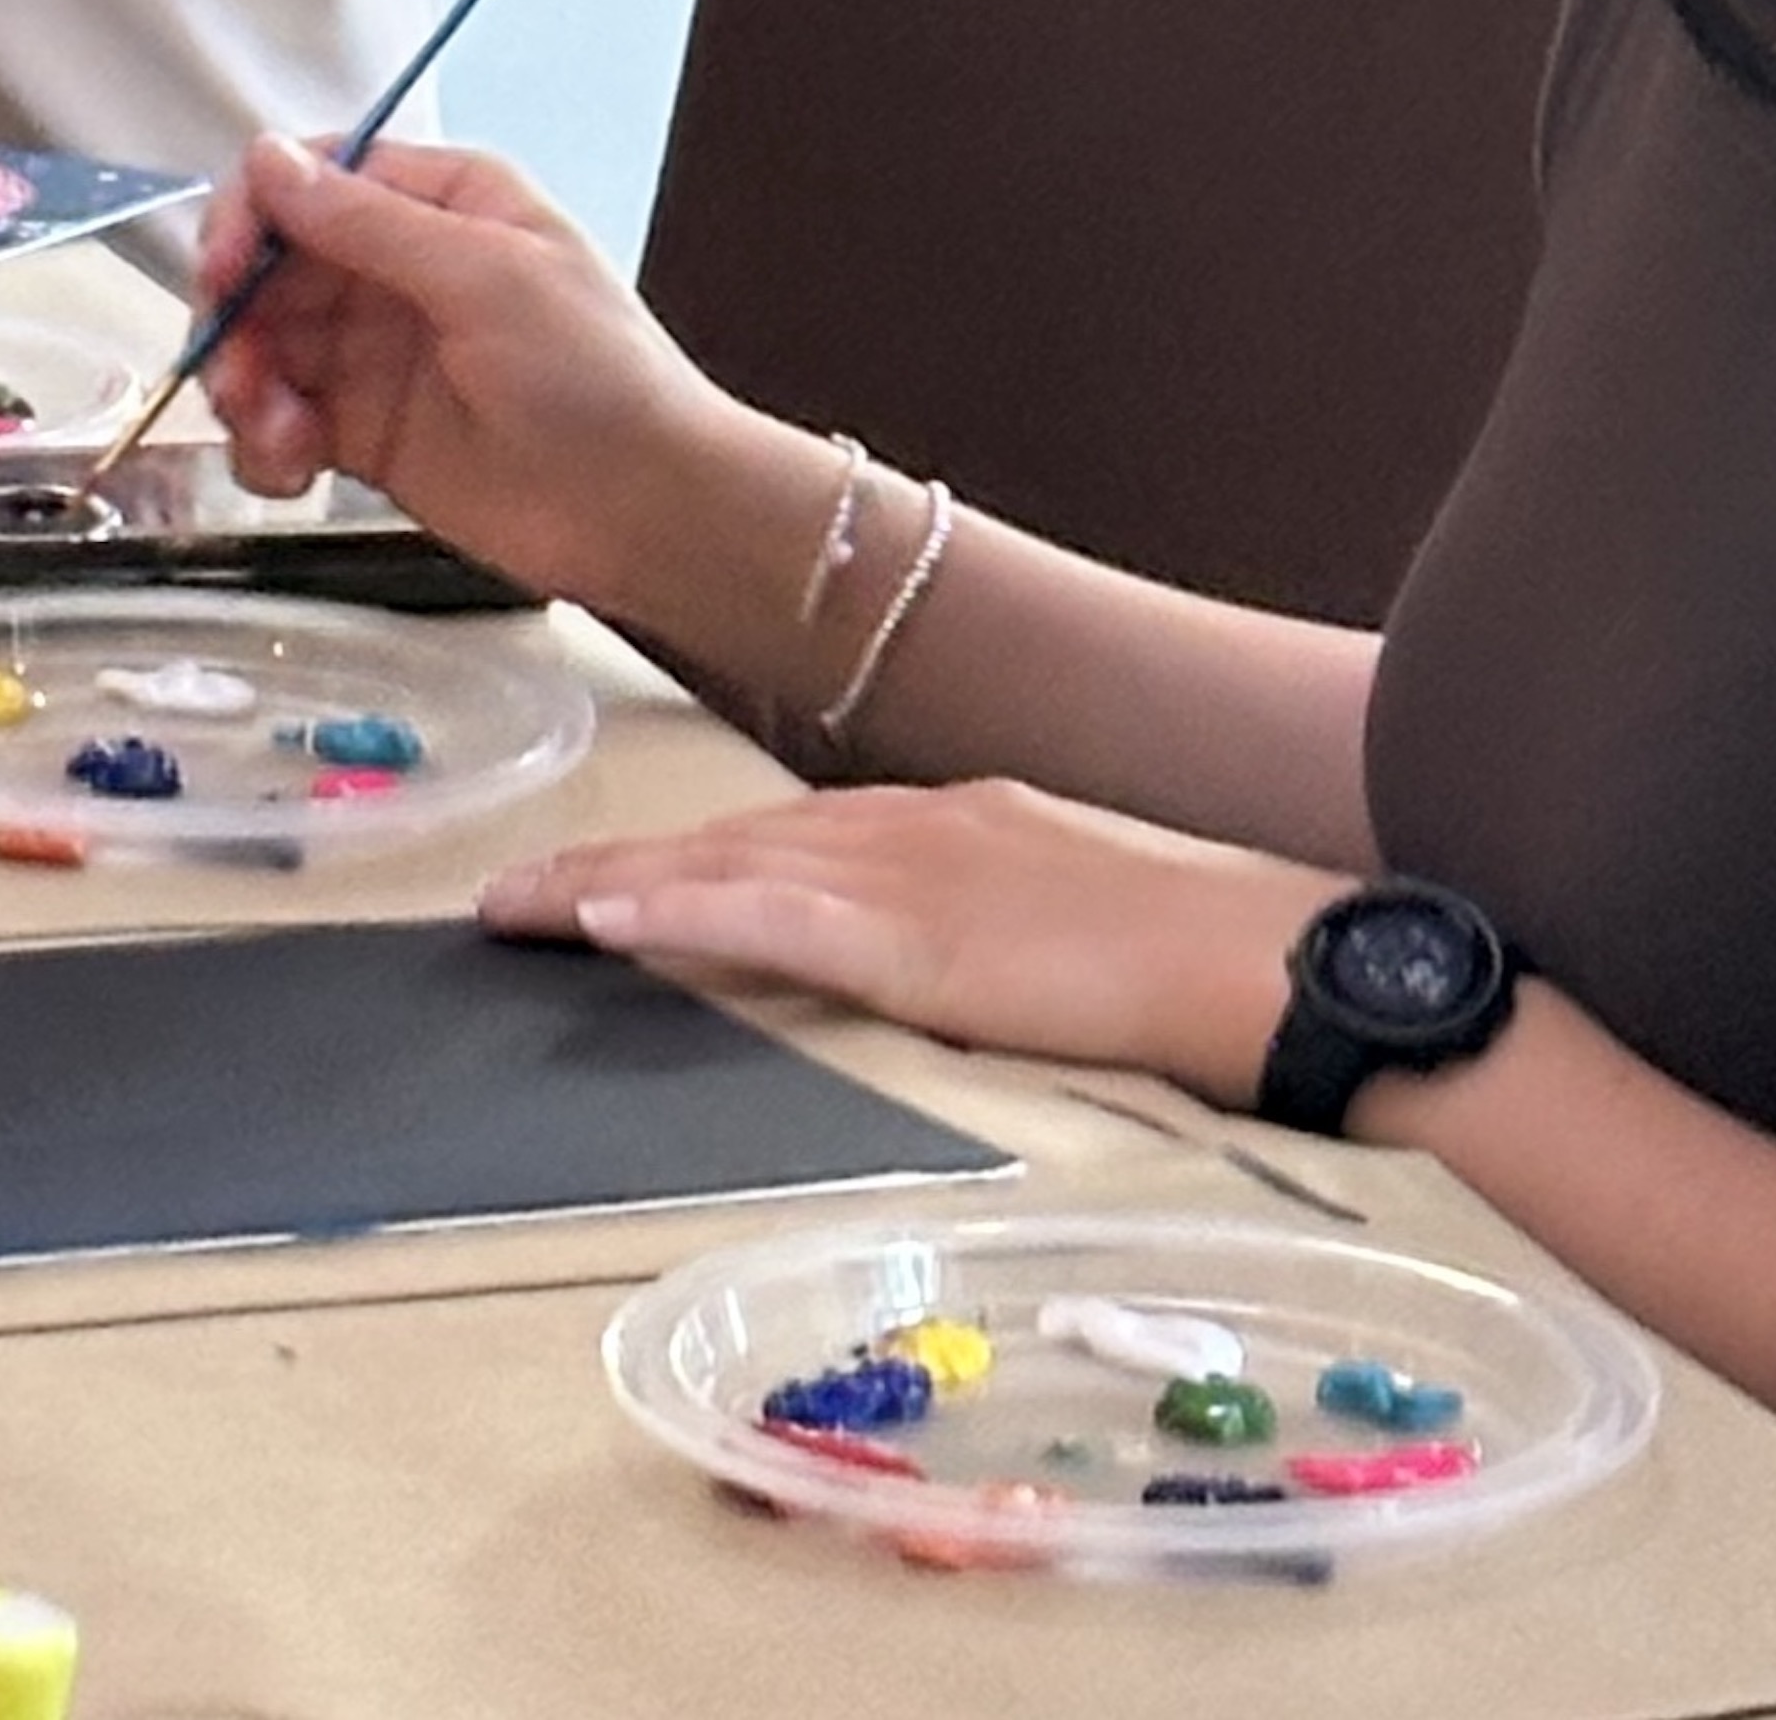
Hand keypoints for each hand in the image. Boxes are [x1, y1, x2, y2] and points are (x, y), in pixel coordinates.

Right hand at [193, 134, 738, 614]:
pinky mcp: (365, 434)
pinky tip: (291, 468)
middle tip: (236, 372)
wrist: (650, 514)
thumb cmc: (600, 377)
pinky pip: (280, 424)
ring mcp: (377, 354)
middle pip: (270, 266)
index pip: (310, 178)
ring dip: (244, 387)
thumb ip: (368, 223)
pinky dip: (264, 445)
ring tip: (273, 435)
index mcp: (439, 202)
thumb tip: (267, 158)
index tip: (222, 268)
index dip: (250, 215)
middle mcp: (398, 268)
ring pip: (263, 347)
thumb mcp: (487, 279)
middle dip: (236, 315)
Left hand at [486, 774, 1339, 1101]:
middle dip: (613, 866)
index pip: (776, 836)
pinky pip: (773, 923)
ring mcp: (907, 874)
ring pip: (724, 874)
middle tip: (511, 892)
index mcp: (940, 823)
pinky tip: (610, 919)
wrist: (1264, 952)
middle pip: (726, 845)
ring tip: (520, 906)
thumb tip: (936, 947)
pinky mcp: (919, 938)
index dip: (679, 856)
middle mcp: (904, 828)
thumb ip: (982, 915)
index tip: (601, 875)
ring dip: (612, 887)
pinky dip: (683, 916)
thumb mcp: (1062, 906)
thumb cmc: (1192, 947)